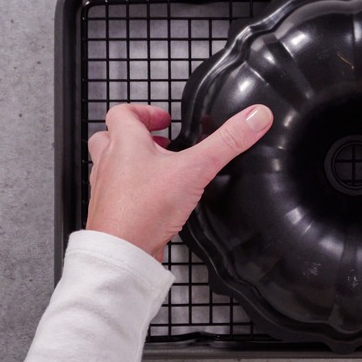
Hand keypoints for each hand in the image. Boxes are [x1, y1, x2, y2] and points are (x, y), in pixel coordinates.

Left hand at [86, 103, 272, 260]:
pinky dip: (132, 190)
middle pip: (110, 136)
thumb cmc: (144, 208)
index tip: (165, 119)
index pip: (123, 112)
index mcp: (125, 143)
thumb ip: (227, 142)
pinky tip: (153, 200)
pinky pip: (117, 192)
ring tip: (157, 168)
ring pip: (111, 165)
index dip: (145, 111)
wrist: (121, 250)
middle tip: (158, 140)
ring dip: (130, 161)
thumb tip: (255, 117)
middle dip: (135, 135)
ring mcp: (106, 188)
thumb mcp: (196, 168)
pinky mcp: (110, 211)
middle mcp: (110, 162)